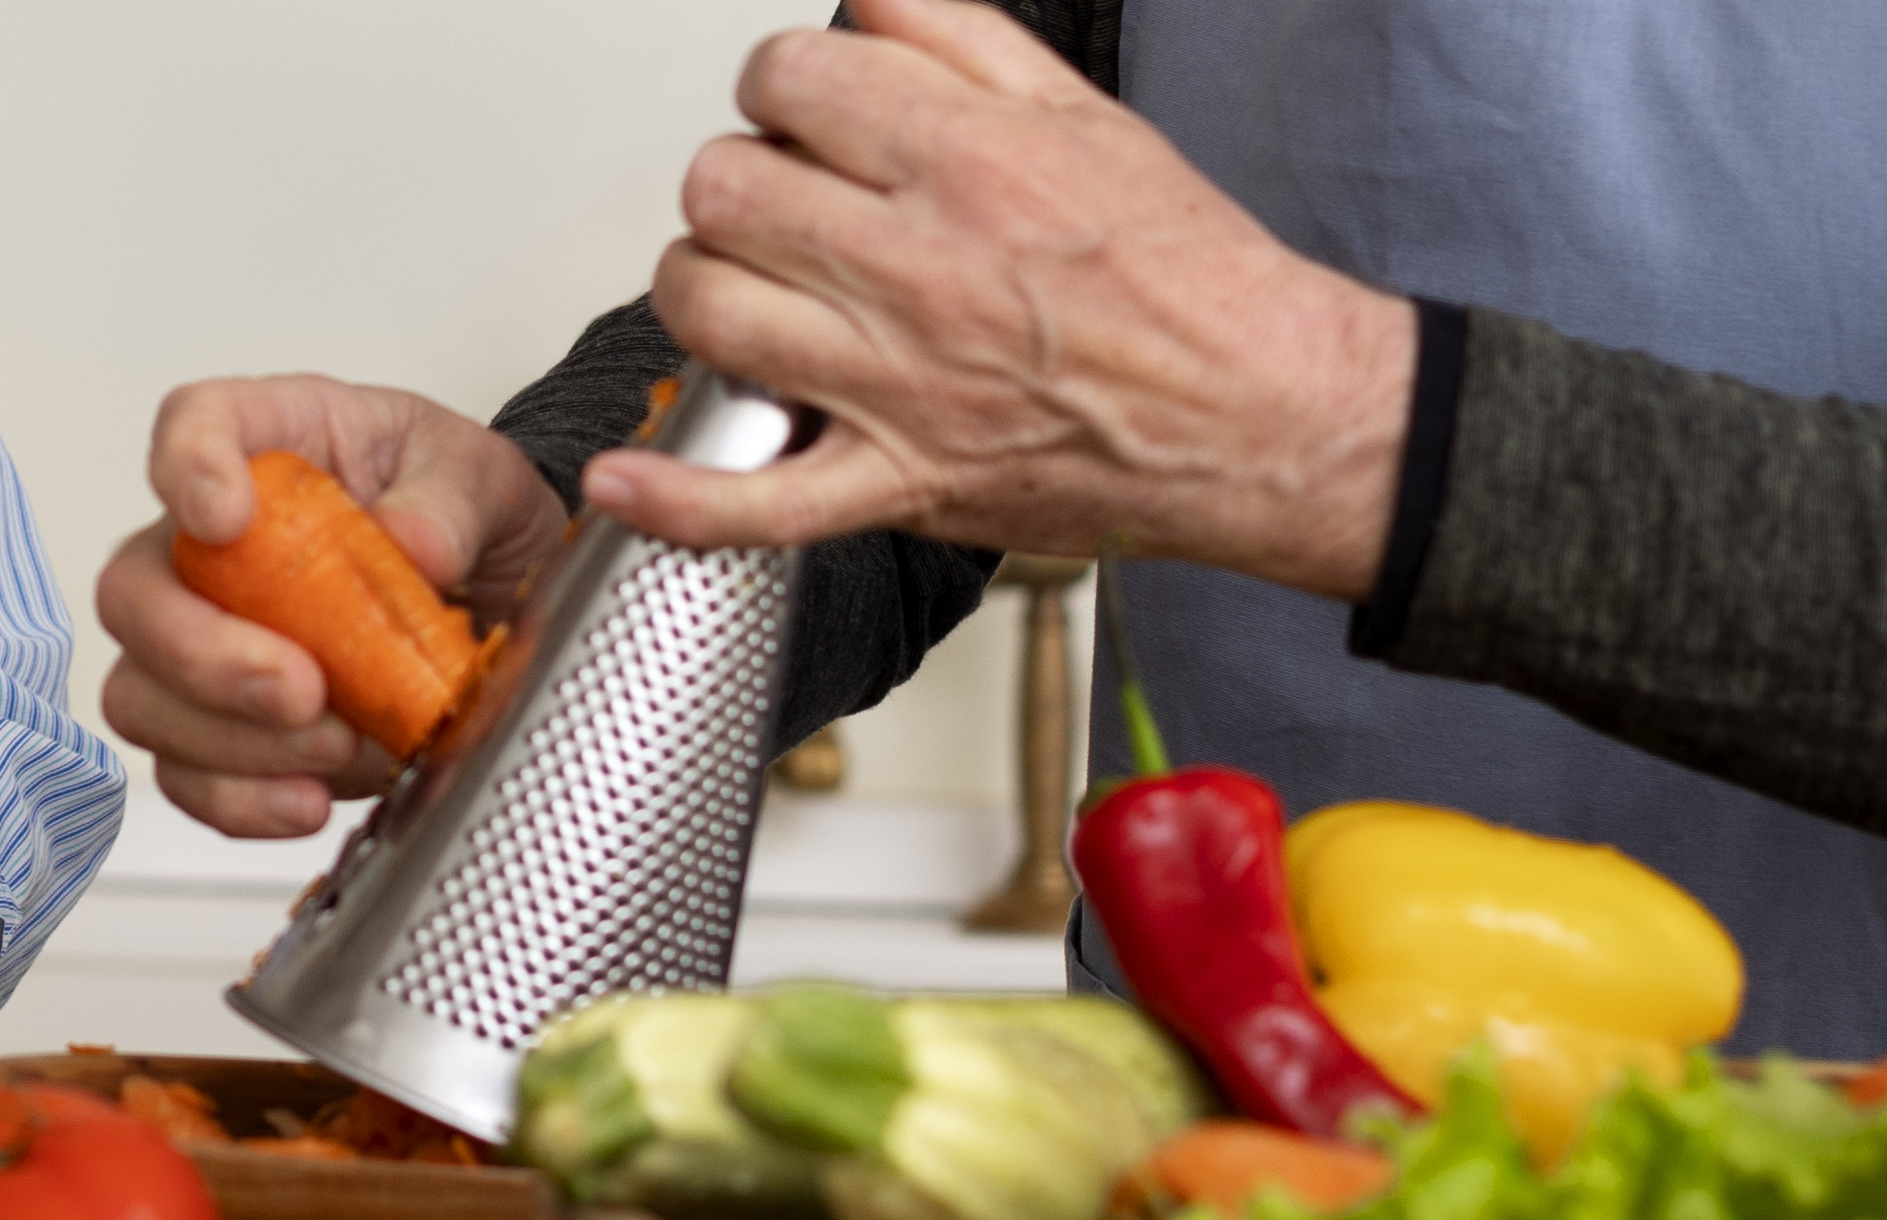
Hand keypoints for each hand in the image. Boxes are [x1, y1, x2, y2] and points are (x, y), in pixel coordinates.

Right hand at [95, 375, 566, 837]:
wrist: (490, 594)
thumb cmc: (455, 512)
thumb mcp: (483, 478)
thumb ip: (450, 502)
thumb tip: (414, 546)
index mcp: (270, 444)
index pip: (192, 424)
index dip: (186, 469)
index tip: (225, 517)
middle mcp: (208, 544)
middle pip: (134, 590)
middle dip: (204, 654)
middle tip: (301, 687)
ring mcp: (199, 640)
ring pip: (143, 696)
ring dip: (231, 741)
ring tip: (338, 744)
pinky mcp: (221, 729)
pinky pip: (186, 777)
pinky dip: (242, 800)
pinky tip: (310, 799)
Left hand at [585, 0, 1416, 598]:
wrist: (1264, 415)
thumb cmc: (1189, 280)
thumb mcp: (1087, 114)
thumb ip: (963, 40)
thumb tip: (867, 5)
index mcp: (968, 162)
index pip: (787, 81)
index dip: (783, 90)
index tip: (806, 118)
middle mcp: (921, 268)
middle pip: (724, 189)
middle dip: (741, 183)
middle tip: (786, 206)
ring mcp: (900, 386)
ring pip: (710, 310)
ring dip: (706, 291)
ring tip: (751, 292)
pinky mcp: (900, 486)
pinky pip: (755, 503)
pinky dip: (675, 495)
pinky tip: (622, 472)